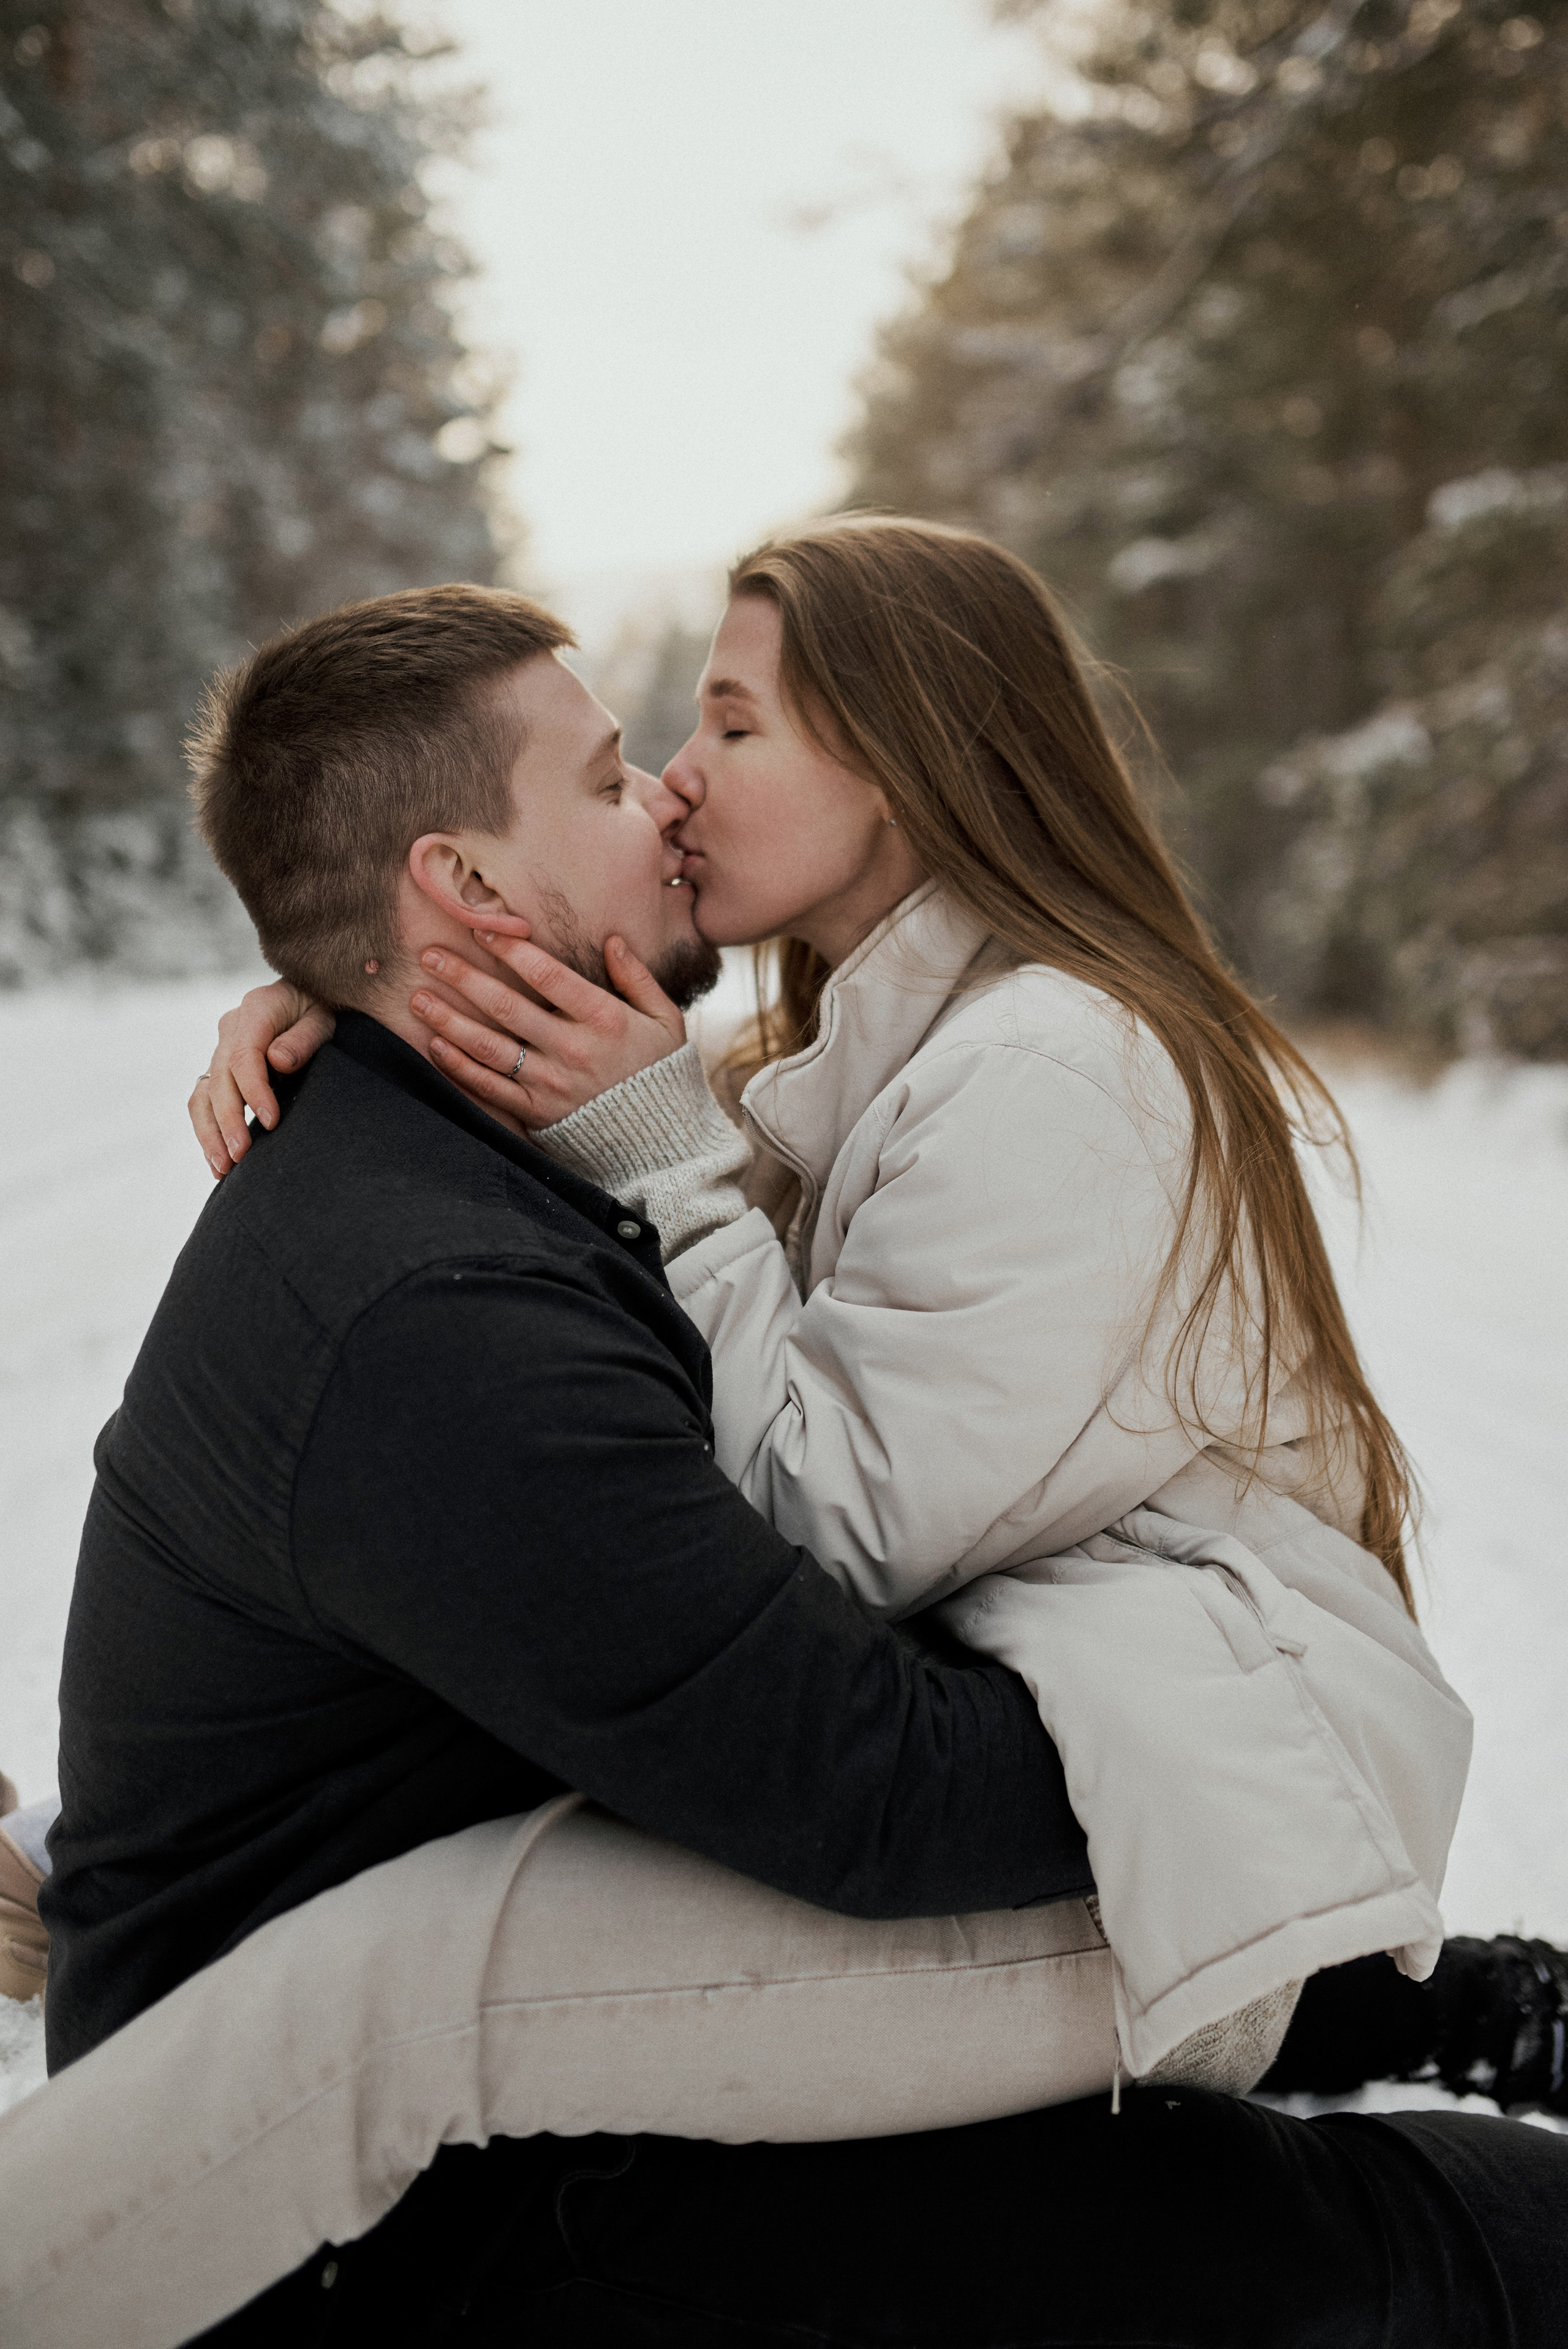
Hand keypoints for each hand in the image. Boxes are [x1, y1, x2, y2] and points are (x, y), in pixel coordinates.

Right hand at [189, 981, 336, 1176]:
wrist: (312, 1001)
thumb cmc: (324, 1009)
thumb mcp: (325, 1017)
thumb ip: (304, 1038)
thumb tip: (277, 1061)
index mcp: (256, 1009)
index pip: (243, 1056)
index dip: (254, 1091)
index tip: (272, 1121)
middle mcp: (232, 1028)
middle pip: (219, 1079)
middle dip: (228, 1121)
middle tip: (241, 1155)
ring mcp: (222, 1049)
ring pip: (203, 1094)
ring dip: (210, 1133)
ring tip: (223, 1168)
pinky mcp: (222, 1069)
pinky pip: (205, 1101)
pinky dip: (208, 1130)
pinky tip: (219, 1162)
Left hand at [409, 932, 684, 1128]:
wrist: (661, 1142)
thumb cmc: (659, 1072)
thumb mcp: (664, 1019)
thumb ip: (638, 978)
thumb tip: (613, 940)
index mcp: (604, 1018)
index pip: (547, 976)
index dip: (511, 950)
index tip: (481, 929)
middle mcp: (572, 1049)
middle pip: (506, 1007)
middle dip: (463, 977)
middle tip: (429, 955)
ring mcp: (551, 1084)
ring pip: (488, 1047)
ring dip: (448, 1020)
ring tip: (418, 998)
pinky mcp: (537, 1112)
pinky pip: (490, 1088)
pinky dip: (459, 1068)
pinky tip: (435, 1046)